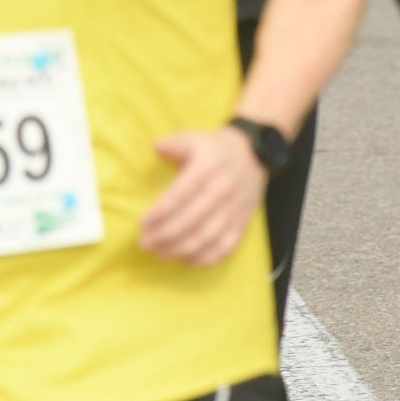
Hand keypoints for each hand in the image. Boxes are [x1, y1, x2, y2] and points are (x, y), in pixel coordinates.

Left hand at [138, 126, 269, 266]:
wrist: (256, 154)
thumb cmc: (218, 148)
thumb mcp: (194, 139)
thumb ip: (172, 145)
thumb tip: (155, 148)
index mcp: (206, 169)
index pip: (179, 196)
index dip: (160, 212)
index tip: (143, 223)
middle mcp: (220, 191)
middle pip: (190, 221)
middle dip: (164, 236)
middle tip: (145, 243)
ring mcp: (233, 210)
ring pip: (205, 237)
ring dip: (181, 249)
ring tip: (161, 253)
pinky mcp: (242, 223)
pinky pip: (225, 246)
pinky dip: (207, 258)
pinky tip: (188, 261)